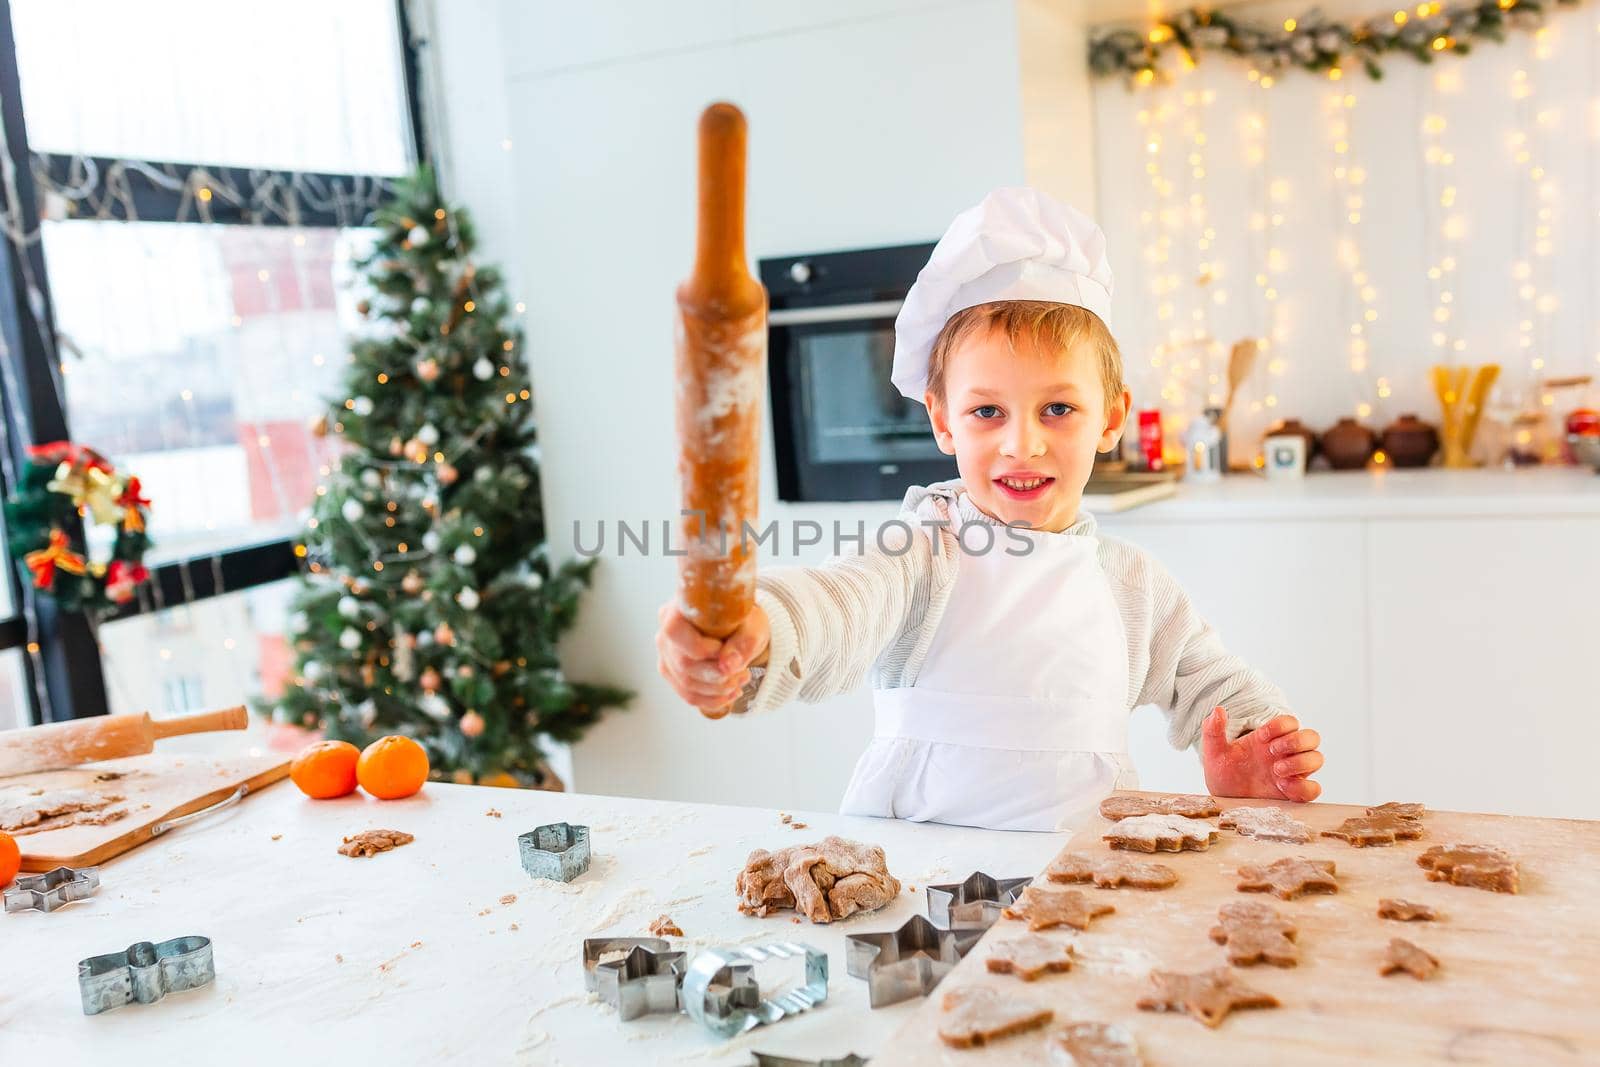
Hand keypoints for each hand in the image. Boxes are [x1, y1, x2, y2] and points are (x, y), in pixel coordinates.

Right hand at [655, 601, 769, 718]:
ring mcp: (666, 656)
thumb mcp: (752, 626)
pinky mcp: (673, 674)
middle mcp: (665, 634)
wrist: (741, 629)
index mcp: (677, 611)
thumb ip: (743, 643)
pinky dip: (713, 699)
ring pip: (686, 683)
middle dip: (718, 675)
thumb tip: (728, 666)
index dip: (703, 648)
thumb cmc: (743, 621)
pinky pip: (688, 695)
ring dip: (719, 689)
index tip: (728, 650)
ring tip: (741, 680)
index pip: (675, 632)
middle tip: (743, 672)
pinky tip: (731, 693)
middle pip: (683, 663)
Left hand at [1200, 706, 1323, 802]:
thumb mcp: (1214, 751)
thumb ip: (1213, 730)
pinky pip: (1314, 788)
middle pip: (1312, 736)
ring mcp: (1292, 772)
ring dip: (1300, 762)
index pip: (1291, 722)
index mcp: (1269, 739)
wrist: (1223, 798)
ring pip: (1317, 758)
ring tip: (1276, 771)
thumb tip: (1218, 710)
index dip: (1280, 725)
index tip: (1261, 737)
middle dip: (1295, 741)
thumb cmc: (1223, 772)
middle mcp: (1285, 753)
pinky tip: (1282, 786)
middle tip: (1272, 752)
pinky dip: (1303, 786)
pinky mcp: (1294, 793)